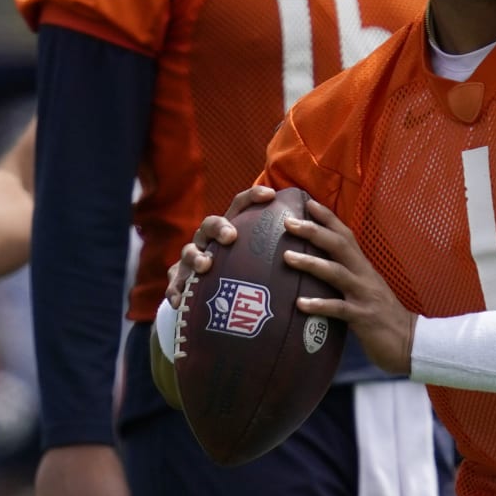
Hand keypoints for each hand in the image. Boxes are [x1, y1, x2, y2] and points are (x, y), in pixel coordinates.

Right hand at [164, 185, 279, 307]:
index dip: (253, 197)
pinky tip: (178, 300)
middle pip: (210, 224)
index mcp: (232, 229)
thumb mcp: (261, 259)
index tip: (271, 195)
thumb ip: (283, 248)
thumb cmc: (244, 273)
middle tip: (231, 236)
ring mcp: (192, 260)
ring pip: (189, 252)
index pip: (240, 206)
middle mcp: (209, 240)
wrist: (211, 298)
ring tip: (206, 266)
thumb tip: (321, 237)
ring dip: (196, 256)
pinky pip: (174, 286)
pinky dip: (175, 291)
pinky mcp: (180, 283)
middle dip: (220, 227)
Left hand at [281, 198, 415, 376]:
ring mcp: (364, 296)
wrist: (411, 342)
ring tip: (287, 257)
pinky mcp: (364, 318)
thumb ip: (347, 277)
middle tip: (288, 222)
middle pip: (339, 246)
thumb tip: (319, 268)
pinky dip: (320, 305)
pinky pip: (339, 309)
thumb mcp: (365, 290)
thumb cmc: (383, 316)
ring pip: (337, 273)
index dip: (328, 218)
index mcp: (364, 267)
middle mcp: (364, 276)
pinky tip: (300, 304)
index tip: (307, 202)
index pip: (345, 236)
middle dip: (314, 232)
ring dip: (311, 263)